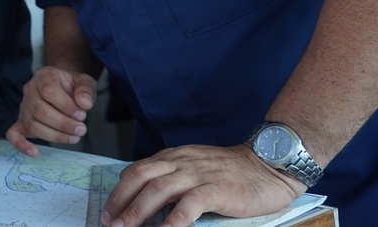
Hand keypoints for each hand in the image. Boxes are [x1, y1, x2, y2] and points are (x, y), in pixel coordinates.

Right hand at [5, 65, 97, 156]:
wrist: (63, 87)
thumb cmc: (72, 86)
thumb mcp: (84, 81)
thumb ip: (86, 89)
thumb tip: (84, 103)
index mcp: (43, 76)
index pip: (49, 91)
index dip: (66, 106)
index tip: (82, 114)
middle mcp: (29, 90)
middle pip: (40, 111)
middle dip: (63, 124)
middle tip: (81, 129)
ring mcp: (24, 107)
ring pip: (33, 125)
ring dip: (55, 136)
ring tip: (74, 137)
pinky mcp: (22, 122)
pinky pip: (14, 134)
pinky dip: (21, 144)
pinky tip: (34, 152)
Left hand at [101, 144, 304, 226]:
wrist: (269, 163)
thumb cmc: (232, 171)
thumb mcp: (195, 166)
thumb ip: (173, 177)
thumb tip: (146, 199)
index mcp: (173, 157)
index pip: (137, 170)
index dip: (119, 191)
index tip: (107, 211)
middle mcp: (181, 163)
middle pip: (141, 178)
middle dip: (120, 201)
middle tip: (108, 222)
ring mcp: (199, 175)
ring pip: (159, 190)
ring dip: (137, 211)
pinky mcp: (217, 190)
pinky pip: (189, 205)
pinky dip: (173, 221)